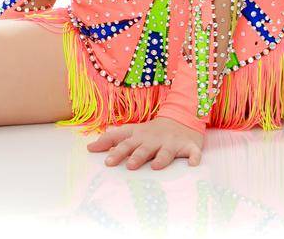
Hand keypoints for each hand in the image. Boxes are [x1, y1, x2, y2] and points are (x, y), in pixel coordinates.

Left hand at [86, 118, 202, 169]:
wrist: (181, 118)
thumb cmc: (152, 131)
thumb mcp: (132, 131)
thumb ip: (111, 139)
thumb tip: (89, 148)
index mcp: (140, 135)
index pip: (125, 141)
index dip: (116, 150)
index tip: (106, 161)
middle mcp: (154, 138)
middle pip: (144, 148)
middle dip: (137, 156)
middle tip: (129, 166)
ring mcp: (172, 142)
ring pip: (166, 151)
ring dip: (162, 158)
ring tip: (156, 166)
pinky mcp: (188, 146)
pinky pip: (192, 152)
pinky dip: (194, 157)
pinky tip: (193, 164)